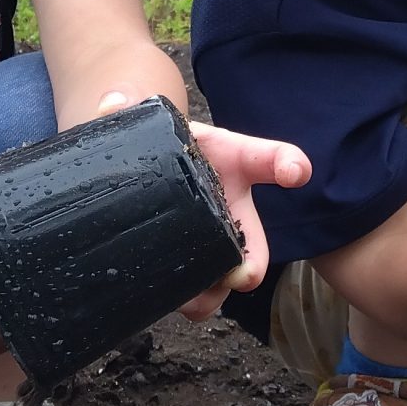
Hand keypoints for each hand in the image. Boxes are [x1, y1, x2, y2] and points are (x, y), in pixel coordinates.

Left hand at [94, 92, 311, 318]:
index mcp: (235, 164)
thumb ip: (128, 111)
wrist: (140, 174)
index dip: (287, 164)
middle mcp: (232, 212)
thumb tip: (111, 103)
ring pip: (224, 283)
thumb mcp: (152, 123)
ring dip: (212, 294)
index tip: (295, 172)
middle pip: (256, 247)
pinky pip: (195, 297)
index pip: (270, 158)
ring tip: (191, 298)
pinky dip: (184, 302)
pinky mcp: (188, 270)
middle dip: (253, 266)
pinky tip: (159, 297)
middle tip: (241, 274)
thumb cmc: (161, 145)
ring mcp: (213, 246)